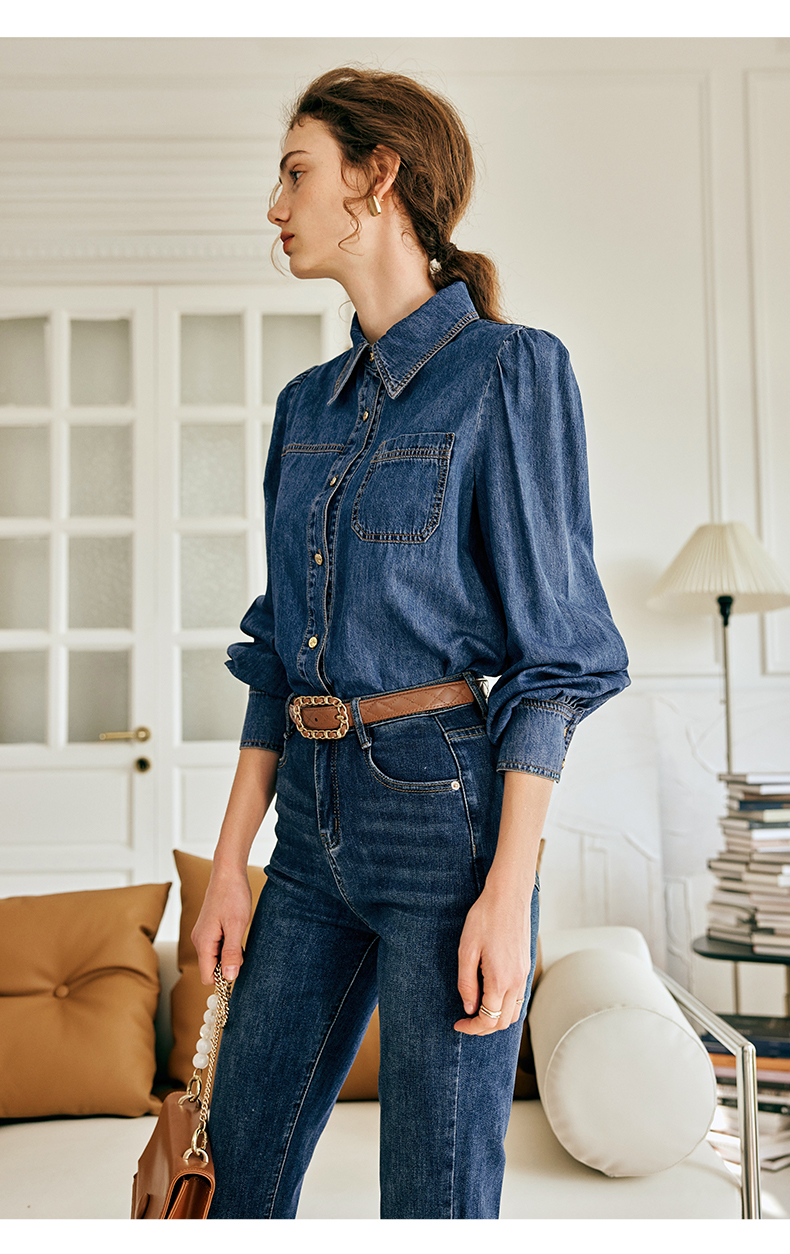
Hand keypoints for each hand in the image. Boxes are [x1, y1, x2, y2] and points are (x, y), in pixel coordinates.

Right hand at [191, 866, 251, 984]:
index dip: (222, 979)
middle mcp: (199, 940)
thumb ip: (231, 952)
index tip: (239, 969)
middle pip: (211, 969)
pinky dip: (228, 946)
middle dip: (227, 967)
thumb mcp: (236, 926)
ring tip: (240, 939)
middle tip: (243, 951)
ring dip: (229, 955)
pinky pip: (216, 947)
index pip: (207, 977)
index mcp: (204, 942)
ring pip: (214, 957)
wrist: (228, 873)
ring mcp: (203, 934)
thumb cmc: (233, 896)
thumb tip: (228, 978)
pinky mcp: (209, 929)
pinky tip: (237, 933)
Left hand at [454, 881, 532, 1034]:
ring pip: (515, 1012)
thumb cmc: (484, 919)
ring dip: (497, 1018)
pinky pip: (519, 998)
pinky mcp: (526, 966)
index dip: (472, 1028)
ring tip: (478, 1010)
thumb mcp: (467, 951)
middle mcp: (516, 982)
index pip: (488, 1019)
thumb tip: (469, 1008)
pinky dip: (507, 1006)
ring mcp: (524, 974)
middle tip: (466, 1021)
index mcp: (500, 980)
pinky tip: (492, 996)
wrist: (508, 897)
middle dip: (484, 1027)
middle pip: (504, 1022)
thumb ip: (467, 983)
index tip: (458, 1024)